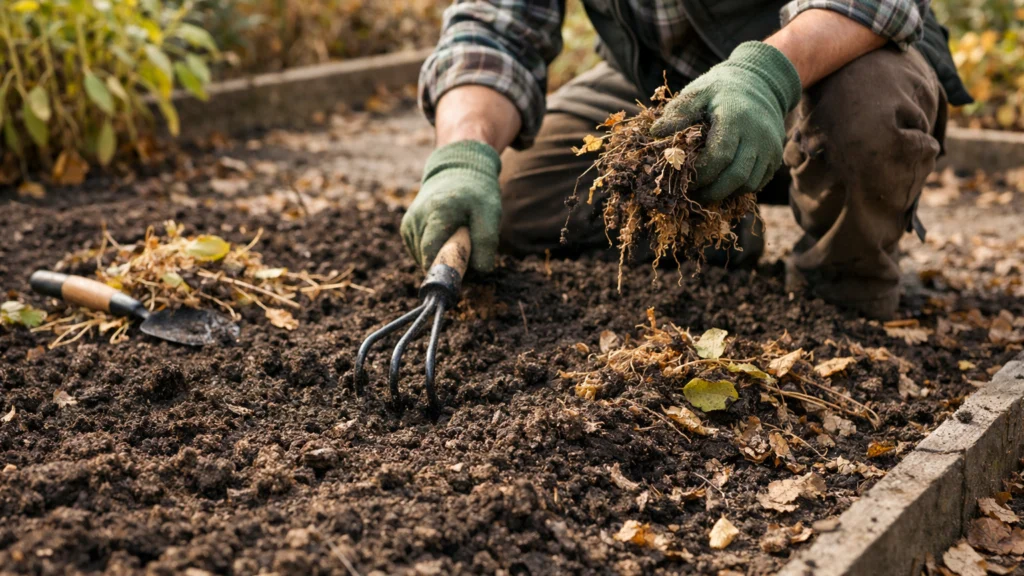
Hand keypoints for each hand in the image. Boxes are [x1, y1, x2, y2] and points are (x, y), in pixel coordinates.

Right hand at [401, 140, 502, 271]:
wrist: (456, 171)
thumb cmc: (476, 192)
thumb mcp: (490, 212)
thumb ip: (486, 241)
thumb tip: (480, 270)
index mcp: (436, 213)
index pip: (431, 254)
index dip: (446, 269)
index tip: (463, 273)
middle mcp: (416, 218)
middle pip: (426, 260)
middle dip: (447, 265)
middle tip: (467, 253)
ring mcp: (408, 223)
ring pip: (422, 259)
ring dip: (440, 258)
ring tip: (457, 240)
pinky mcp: (406, 228)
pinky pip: (418, 252)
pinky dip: (433, 252)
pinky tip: (445, 238)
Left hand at [650, 41, 801, 202]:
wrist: (761, 81)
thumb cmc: (722, 89)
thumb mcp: (698, 91)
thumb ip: (678, 112)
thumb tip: (655, 132)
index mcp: (735, 117)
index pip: (719, 156)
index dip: (700, 174)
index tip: (683, 180)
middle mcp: (758, 134)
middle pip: (736, 176)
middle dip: (712, 191)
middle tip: (692, 195)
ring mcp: (770, 146)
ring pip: (749, 183)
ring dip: (726, 193)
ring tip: (706, 192)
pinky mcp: (776, 155)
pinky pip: (759, 181)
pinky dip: (740, 189)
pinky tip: (723, 185)